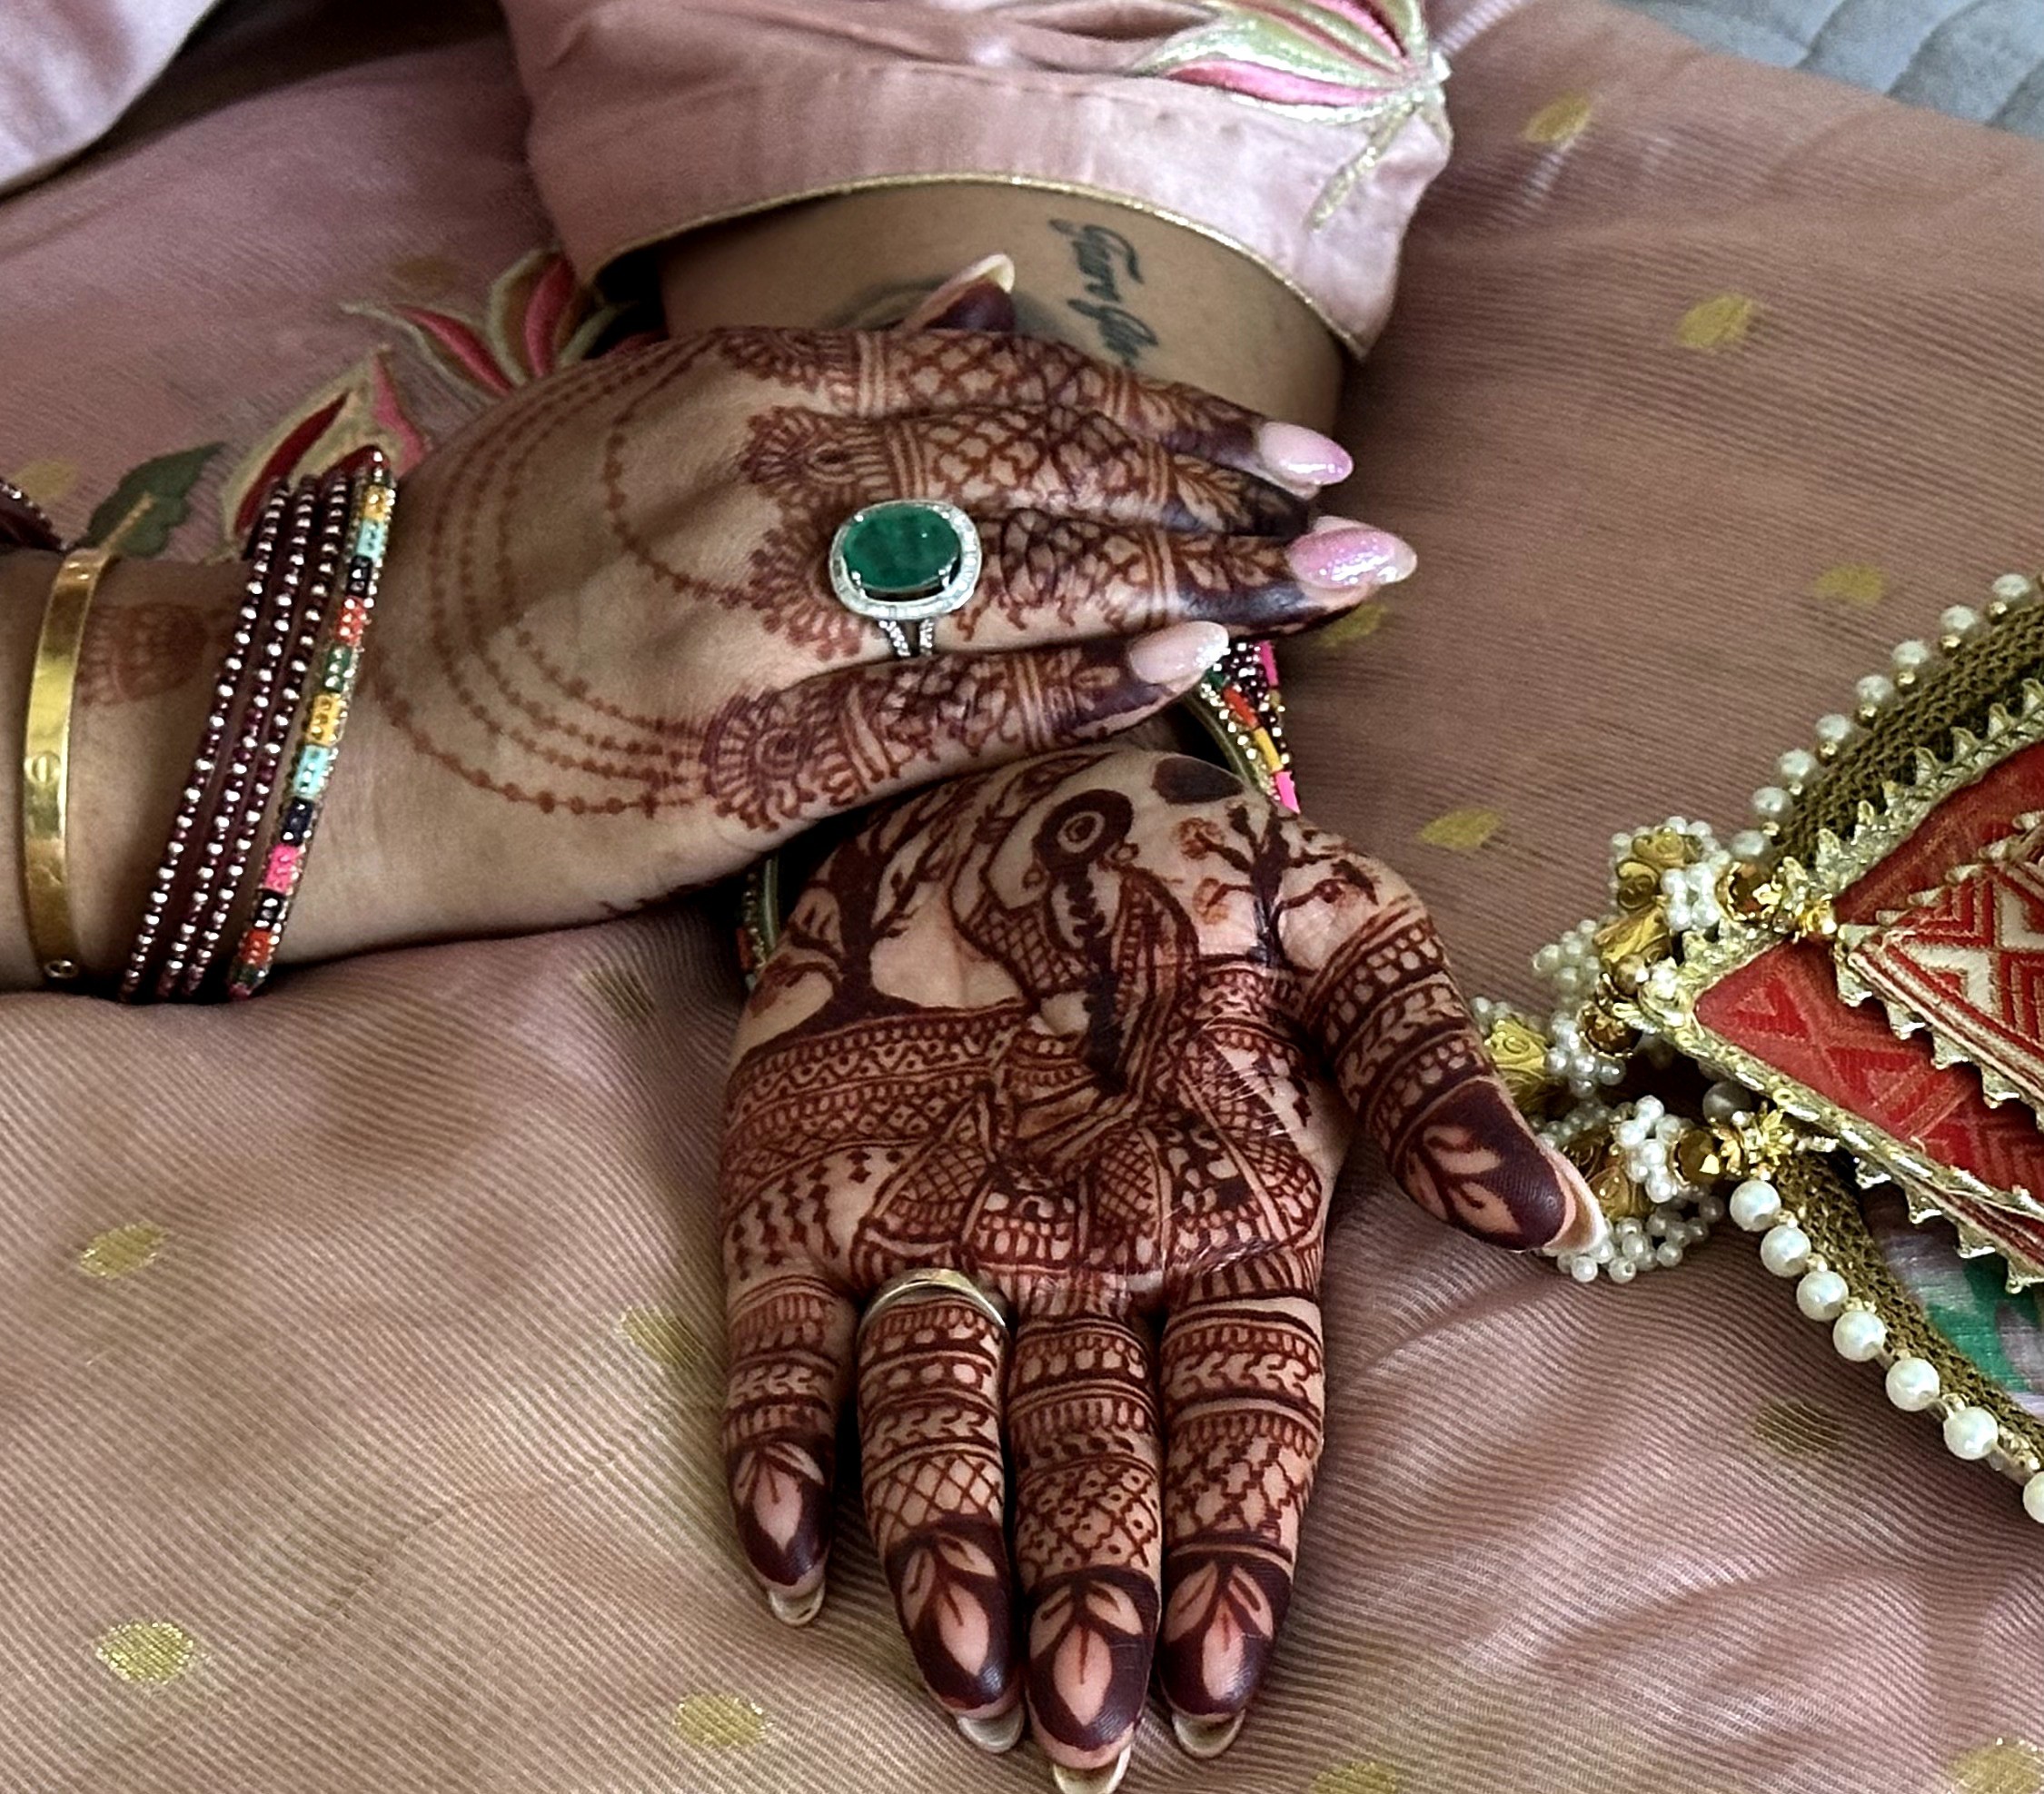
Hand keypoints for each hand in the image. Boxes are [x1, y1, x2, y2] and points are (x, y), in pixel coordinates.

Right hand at [300, 319, 1404, 955]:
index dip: (1165, 417)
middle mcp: (754, 482)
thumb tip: (997, 300)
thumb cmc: (490, 583)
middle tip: (1357, 530)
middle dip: (1220, 499)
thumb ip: (829, 366)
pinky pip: (938, 714)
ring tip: (1316, 594)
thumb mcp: (638, 419)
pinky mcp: (743, 758)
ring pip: (1013, 585)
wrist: (332, 735)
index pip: (1005, 391)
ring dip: (1186, 583)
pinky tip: (1183, 674)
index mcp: (736, 390)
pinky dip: (1067, 687)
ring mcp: (751, 622)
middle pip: (1040, 478)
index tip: (1286, 446)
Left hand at [719, 748, 1603, 1788]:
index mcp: (1216, 1221)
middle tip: (1083, 1725)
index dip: (1233, 1544)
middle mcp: (1078, 1267)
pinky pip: (788, 1347)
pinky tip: (785, 1551)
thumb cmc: (1168, 852)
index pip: (1239, 1418)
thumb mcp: (1326, 916)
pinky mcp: (803, 1209)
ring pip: (944, 1426)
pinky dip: (783, 1446)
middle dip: (1090, 1589)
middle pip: (1094, 1457)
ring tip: (956, 1672)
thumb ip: (1421, 1053)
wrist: (985, 773)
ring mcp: (936, 1246)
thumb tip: (1555, 1218)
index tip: (1218, 1674)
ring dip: (949, 1547)